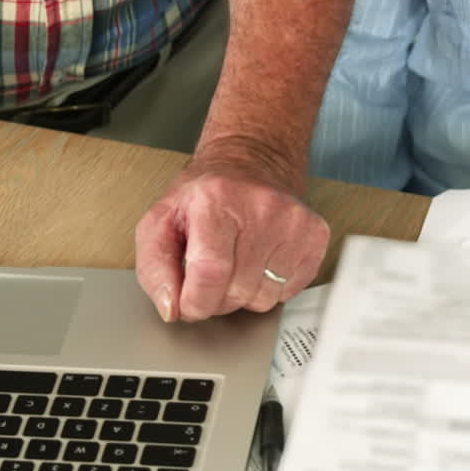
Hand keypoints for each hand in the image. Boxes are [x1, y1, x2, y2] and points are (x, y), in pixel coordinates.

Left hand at [135, 151, 329, 322]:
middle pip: (237, 292)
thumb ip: (154, 269)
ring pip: (264, 298)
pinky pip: (289, 292)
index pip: (210, 274)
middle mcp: (260, 207)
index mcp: (215, 200)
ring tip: (236, 264)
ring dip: (244, 294)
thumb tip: (172, 307)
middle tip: (210, 275)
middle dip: (217, 298)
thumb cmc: (204, 195)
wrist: (249, 163)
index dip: (195, 302)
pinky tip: (260, 262)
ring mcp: (293, 222)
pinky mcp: (315, 235)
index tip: (189, 302)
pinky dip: (270, 288)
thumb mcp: (160, 222)